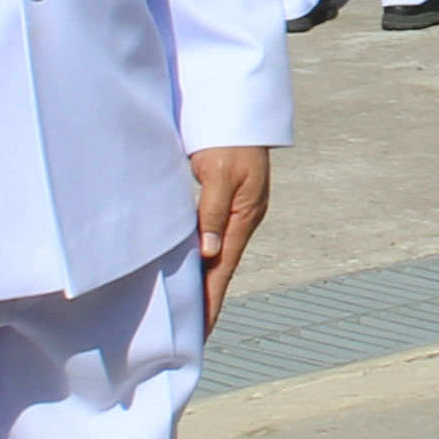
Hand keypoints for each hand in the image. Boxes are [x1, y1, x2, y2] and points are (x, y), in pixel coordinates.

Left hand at [188, 145, 272, 326]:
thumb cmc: (228, 136)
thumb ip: (213, 212)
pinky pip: (212, 236)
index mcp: (245, 215)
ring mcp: (236, 209)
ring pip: (217, 253)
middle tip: (195, 331)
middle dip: (209, 299)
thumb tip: (209, 253)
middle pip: (222, 267)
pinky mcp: (225, 200)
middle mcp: (242, 218)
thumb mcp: (221, 173)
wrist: (238, 107)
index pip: (224, 268)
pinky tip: (194, 264)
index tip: (201, 330)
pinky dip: (203, 256)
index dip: (211, 300)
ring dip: (205, 279)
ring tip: (193, 307)